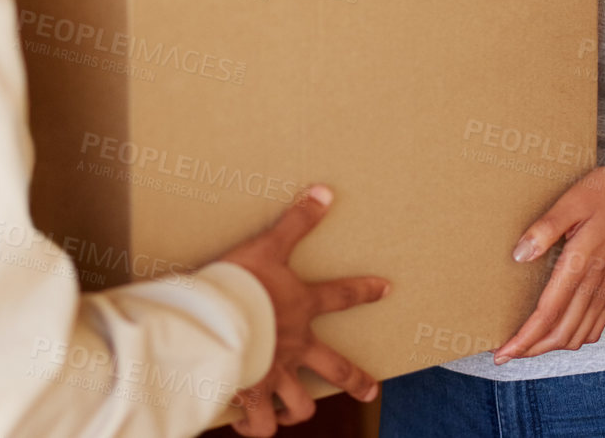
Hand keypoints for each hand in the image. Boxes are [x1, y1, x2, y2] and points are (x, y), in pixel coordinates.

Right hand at [218, 185, 388, 433]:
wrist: (218, 318)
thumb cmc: (241, 282)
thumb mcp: (268, 245)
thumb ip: (296, 221)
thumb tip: (325, 189)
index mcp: (302, 307)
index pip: (341, 296)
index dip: (364, 290)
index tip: (386, 288)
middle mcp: (296, 345)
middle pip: (335, 369)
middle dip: (355, 379)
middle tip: (370, 390)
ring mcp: (277, 374)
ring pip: (300, 405)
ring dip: (297, 410)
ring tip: (291, 412)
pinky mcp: (253, 394)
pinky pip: (259, 422)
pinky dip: (255, 425)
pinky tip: (249, 424)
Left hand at [492, 165, 604, 364]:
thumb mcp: (570, 201)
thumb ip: (545, 229)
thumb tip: (519, 256)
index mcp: (580, 263)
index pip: (548, 313)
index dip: (524, 338)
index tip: (502, 352)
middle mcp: (594, 283)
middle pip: (561, 332)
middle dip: (531, 349)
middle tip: (504, 355)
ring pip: (579, 334)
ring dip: (551, 347)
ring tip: (526, 349)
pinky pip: (597, 325)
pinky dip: (576, 339)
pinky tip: (560, 338)